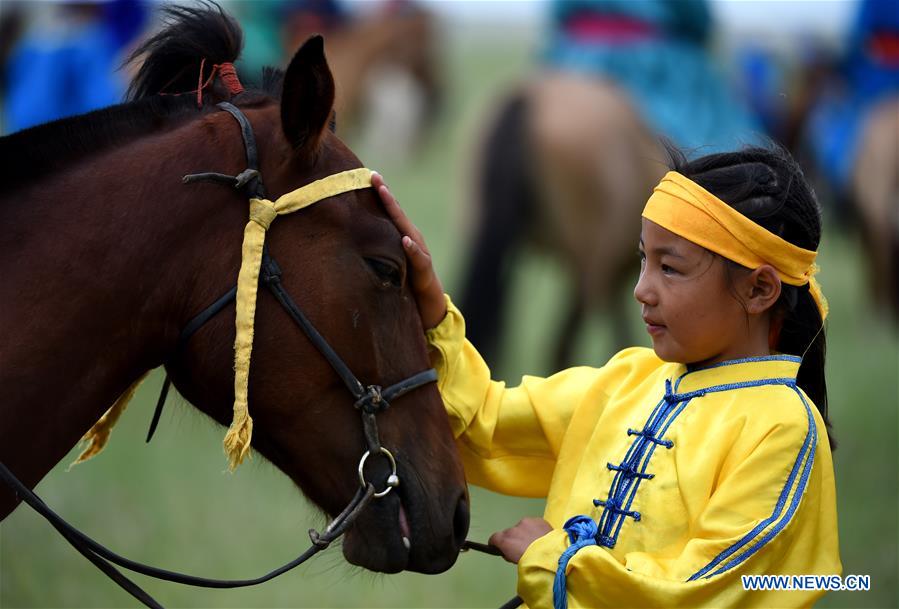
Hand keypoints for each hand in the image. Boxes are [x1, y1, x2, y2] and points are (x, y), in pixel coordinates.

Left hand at [372, 172, 446, 329]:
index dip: (380, 195)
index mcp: (403, 240)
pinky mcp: (425, 273)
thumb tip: (350, 244)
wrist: (430, 310)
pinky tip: (405, 240)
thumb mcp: (388, 267)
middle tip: (374, 176)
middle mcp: (413, 242)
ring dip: (397, 212)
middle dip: (386, 195)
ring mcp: (420, 255)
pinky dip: (412, 249)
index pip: (390, 214)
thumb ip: (377, 254)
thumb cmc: (408, 286)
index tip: (367, 176)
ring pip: (408, 230)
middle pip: (398, 214)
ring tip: (386, 195)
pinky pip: (419, 259)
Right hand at [488, 517, 552, 563]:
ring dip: (526, 533)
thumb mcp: (515, 562)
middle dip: (515, 539)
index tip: (501, 548)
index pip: (494, 538)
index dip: (497, 543)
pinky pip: (534, 524)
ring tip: (536, 543)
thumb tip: (508, 551)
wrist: (551, 555)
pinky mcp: (538, 519)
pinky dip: (536, 529)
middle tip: (524, 548)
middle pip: (510, 533)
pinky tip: (543, 537)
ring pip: (523, 527)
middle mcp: (513, 529)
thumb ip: (508, 554)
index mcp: (506, 540)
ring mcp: (526, 522)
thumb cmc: (532, 563)